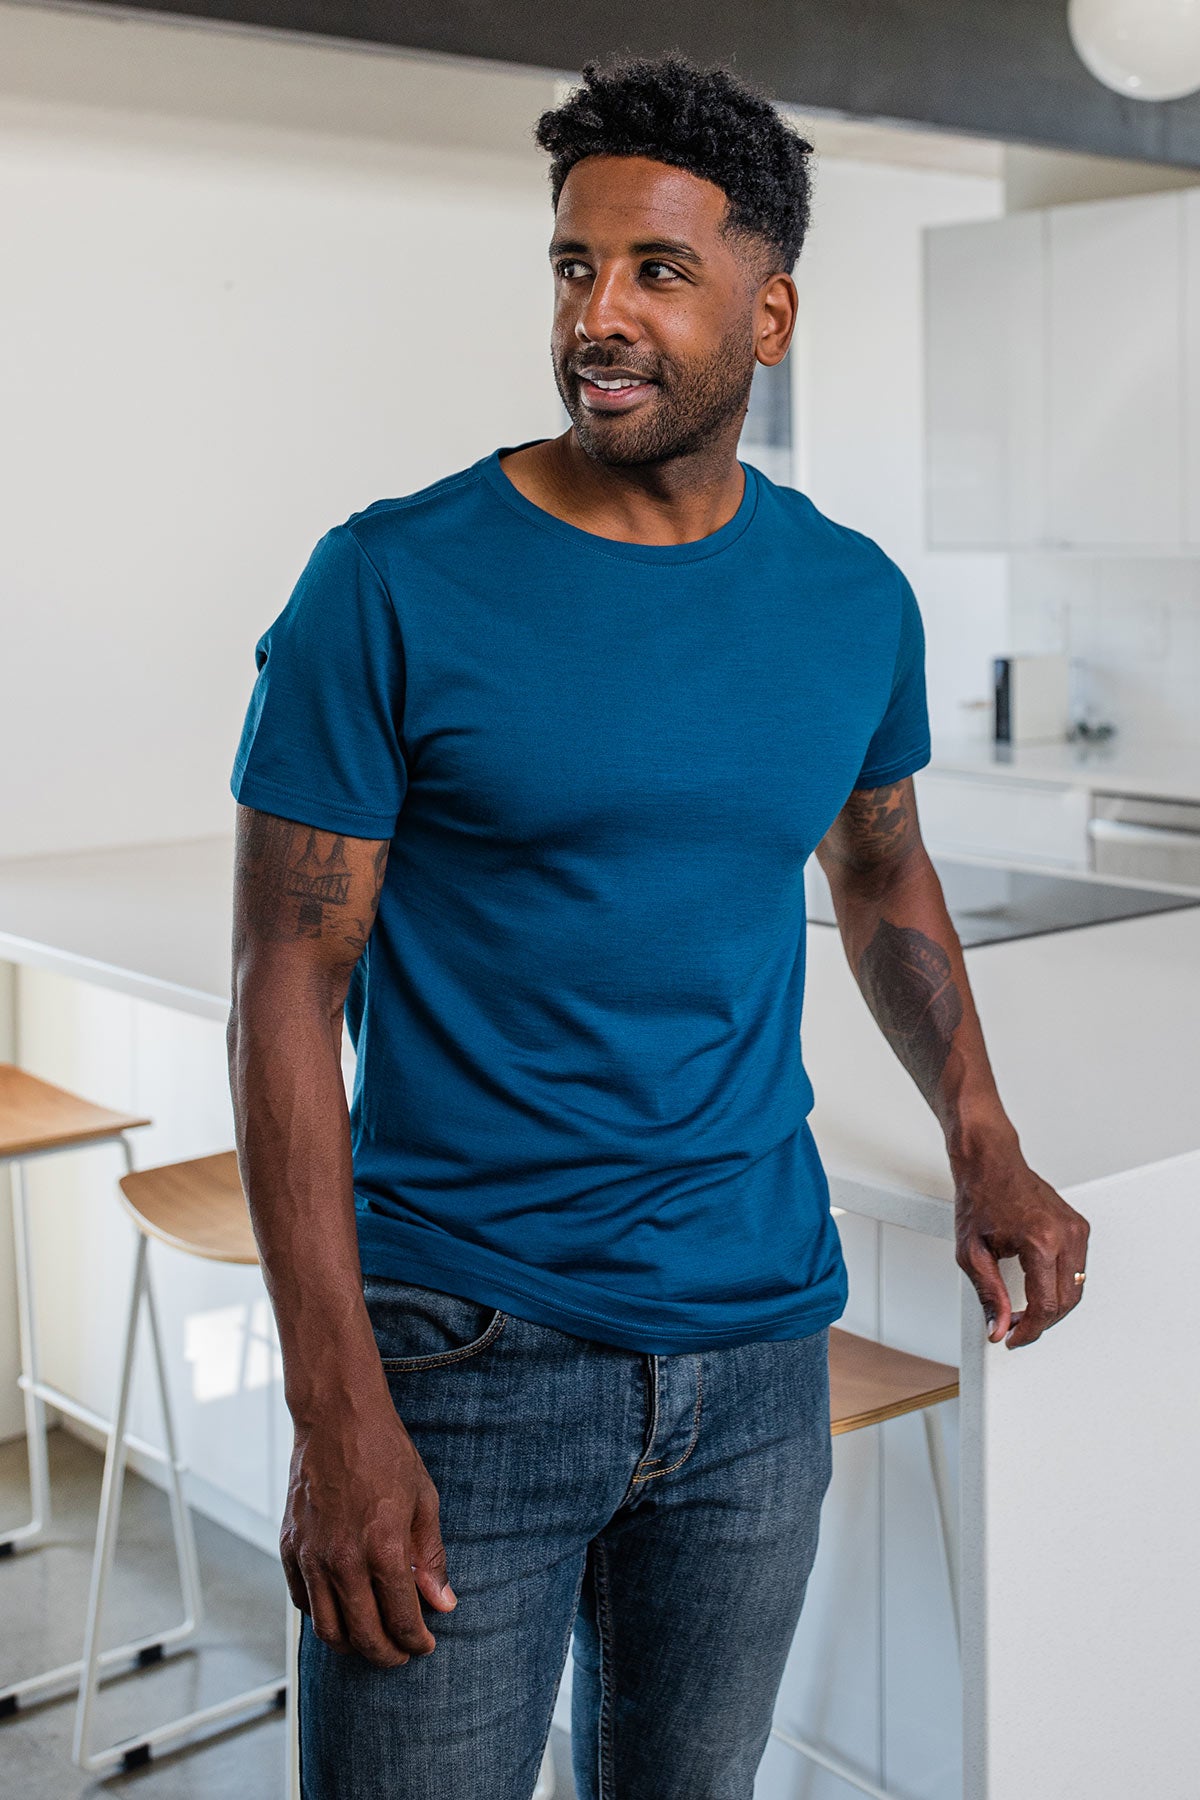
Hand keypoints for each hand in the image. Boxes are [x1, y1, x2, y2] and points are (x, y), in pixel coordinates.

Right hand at [281, 1396, 455, 1666]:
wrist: (338, 1418)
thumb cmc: (386, 1454)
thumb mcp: (424, 1501)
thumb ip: (432, 1558)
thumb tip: (443, 1604)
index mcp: (384, 1548)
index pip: (402, 1619)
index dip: (417, 1641)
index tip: (426, 1643)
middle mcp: (344, 1559)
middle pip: (364, 1636)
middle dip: (387, 1654)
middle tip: (401, 1652)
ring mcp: (312, 1556)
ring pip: (328, 1630)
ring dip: (353, 1645)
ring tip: (372, 1639)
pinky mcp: (290, 1548)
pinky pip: (303, 1602)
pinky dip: (324, 1617)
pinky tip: (343, 1609)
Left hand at [954, 1147, 1090, 1348]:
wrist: (990, 1161)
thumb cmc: (979, 1197)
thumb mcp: (971, 1252)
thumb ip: (989, 1295)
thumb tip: (998, 1327)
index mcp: (1040, 1241)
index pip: (1046, 1305)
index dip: (1029, 1329)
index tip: (1014, 1337)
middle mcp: (1065, 1234)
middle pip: (1067, 1301)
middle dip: (1042, 1321)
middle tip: (1015, 1325)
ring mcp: (1075, 1228)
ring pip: (1076, 1287)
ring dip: (1053, 1304)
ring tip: (1022, 1308)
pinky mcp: (1078, 1225)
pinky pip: (1077, 1268)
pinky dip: (1060, 1284)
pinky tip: (1037, 1286)